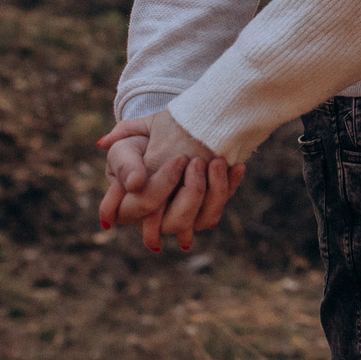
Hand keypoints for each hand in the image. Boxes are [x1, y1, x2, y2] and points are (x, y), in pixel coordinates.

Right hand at [96, 112, 245, 253]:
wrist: (164, 137)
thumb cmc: (138, 145)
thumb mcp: (124, 147)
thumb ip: (123, 163)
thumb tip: (135, 183)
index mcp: (129, 208)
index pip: (146, 206)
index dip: (162, 185)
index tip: (178, 159)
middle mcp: (156, 221)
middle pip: (175, 222)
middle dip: (191, 192)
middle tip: (197, 161)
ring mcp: (183, 218)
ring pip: (203, 219)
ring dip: (215, 191)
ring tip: (217, 161)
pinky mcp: (204, 210)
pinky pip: (221, 206)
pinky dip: (230, 186)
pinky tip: (236, 166)